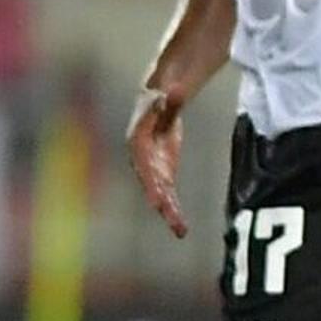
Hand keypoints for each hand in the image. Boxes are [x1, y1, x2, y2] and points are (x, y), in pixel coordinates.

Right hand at [127, 84, 188, 236]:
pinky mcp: (163, 175)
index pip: (146, 167)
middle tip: (171, 219)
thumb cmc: (157, 104)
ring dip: (170, 213)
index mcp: (139, 146)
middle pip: (153, 185)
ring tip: (180, 230)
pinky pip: (168, 195)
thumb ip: (170, 101)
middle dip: (162, 202)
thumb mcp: (163, 102)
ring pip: (161, 195)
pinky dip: (174, 210)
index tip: (157, 198)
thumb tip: (174, 90)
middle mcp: (143, 162)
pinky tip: (181, 227)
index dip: (152, 183)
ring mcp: (152, 171)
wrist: (155, 108)